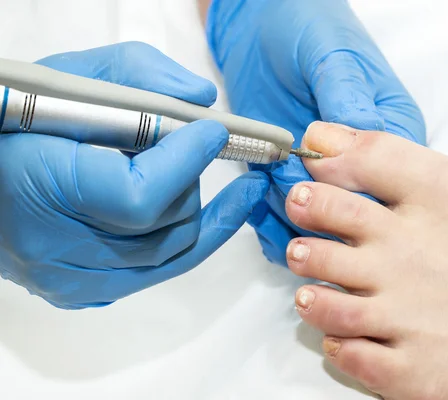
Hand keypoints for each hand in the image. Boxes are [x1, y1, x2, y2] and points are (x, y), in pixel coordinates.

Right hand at [0, 42, 268, 309]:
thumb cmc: (12, 122)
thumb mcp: (67, 78)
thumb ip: (135, 72)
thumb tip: (202, 99)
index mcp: (41, 190)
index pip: (140, 197)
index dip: (186, 161)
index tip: (212, 131)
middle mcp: (57, 252)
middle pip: (167, 225)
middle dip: (192, 177)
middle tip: (196, 143)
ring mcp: (74, 283)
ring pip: (175, 252)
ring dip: (193, 206)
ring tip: (193, 170)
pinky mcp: (87, 294)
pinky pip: (160, 270)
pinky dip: (186, 235)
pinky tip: (206, 208)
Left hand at [205, 0, 425, 265]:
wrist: (253, 28)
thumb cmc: (305, 27)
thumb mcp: (331, 52)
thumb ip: (347, 93)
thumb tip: (366, 130)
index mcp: (393, 129)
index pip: (393, 182)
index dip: (357, 187)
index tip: (316, 166)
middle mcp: (365, 164)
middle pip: (358, 216)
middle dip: (321, 208)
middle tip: (286, 174)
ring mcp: (326, 180)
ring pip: (321, 228)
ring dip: (291, 216)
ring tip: (266, 185)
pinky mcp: (290, 184)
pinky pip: (287, 223)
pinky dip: (269, 222)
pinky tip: (254, 200)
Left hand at [285, 122, 447, 398]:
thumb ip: (393, 158)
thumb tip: (327, 140)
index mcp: (429, 201)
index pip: (346, 168)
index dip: (316, 172)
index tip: (308, 178)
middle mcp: (407, 255)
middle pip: (321, 231)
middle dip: (304, 226)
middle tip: (303, 228)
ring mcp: (407, 316)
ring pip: (322, 301)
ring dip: (312, 293)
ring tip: (313, 290)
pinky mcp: (415, 373)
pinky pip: (350, 358)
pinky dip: (339, 345)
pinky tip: (346, 336)